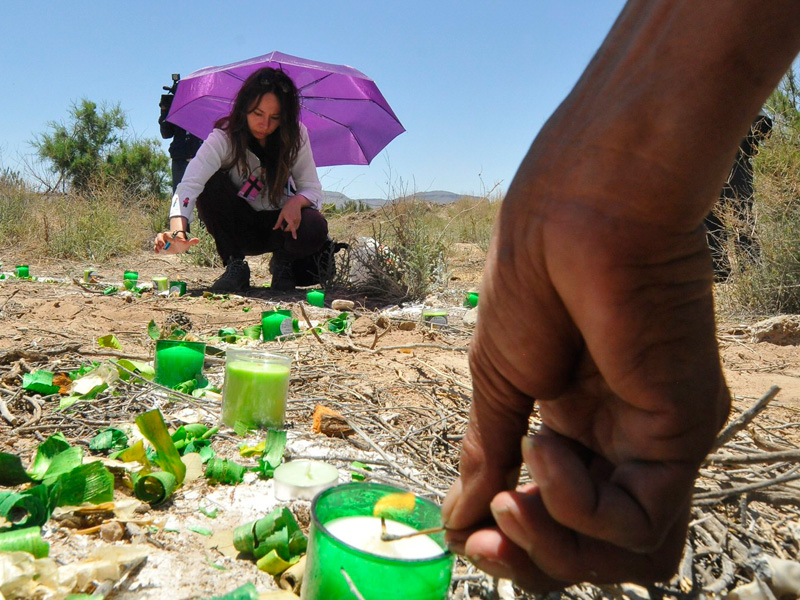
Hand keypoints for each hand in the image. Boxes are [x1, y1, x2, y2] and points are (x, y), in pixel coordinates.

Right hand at [154, 230, 199, 253]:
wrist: (179, 246)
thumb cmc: (183, 243)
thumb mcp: (187, 243)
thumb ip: (191, 241)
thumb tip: (198, 240)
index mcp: (172, 235)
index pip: (168, 234)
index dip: (169, 238)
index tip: (172, 242)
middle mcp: (166, 237)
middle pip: (159, 235)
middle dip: (160, 240)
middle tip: (163, 246)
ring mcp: (162, 241)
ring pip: (156, 240)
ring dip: (156, 244)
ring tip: (160, 249)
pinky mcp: (160, 246)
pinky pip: (156, 246)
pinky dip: (155, 249)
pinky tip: (157, 253)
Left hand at [273, 195, 307, 239]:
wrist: (295, 202)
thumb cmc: (287, 208)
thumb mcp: (281, 215)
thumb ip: (278, 223)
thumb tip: (274, 229)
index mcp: (290, 219)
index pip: (292, 228)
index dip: (293, 233)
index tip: (294, 237)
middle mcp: (295, 220)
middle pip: (291, 229)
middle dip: (286, 229)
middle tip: (282, 225)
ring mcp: (298, 220)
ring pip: (294, 228)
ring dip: (290, 228)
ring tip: (286, 224)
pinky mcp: (300, 219)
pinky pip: (297, 226)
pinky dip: (293, 226)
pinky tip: (290, 223)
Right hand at [442, 159, 729, 588]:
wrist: (573, 216)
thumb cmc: (531, 280)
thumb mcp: (496, 381)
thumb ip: (487, 453)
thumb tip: (456, 520)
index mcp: (578, 426)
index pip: (560, 519)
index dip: (516, 545)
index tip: (466, 537)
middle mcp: (621, 442)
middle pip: (596, 552)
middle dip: (535, 564)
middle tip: (487, 541)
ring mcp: (654, 441)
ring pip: (631, 558)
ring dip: (557, 551)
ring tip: (515, 497)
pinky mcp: (681, 433)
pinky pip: (640, 523)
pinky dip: (580, 510)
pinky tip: (546, 447)